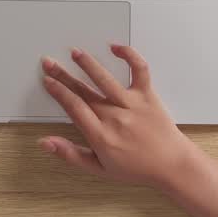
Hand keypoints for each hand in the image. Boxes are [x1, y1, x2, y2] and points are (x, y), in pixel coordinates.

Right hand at [39, 45, 199, 189]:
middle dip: (63, 75)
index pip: (73, 107)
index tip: (48, 81)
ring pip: (105, 79)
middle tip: (49, 63)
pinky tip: (116, 48)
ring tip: (75, 53)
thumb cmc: (137, 168)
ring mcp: (132, 104)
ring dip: (88, 64)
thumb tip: (46, 143)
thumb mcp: (99, 168)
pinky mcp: (147, 95)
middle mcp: (115, 117)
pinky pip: (139, 70)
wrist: (171, 165)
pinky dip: (129, 56)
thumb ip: (70, 154)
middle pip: (83, 91)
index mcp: (101, 135)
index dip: (58, 92)